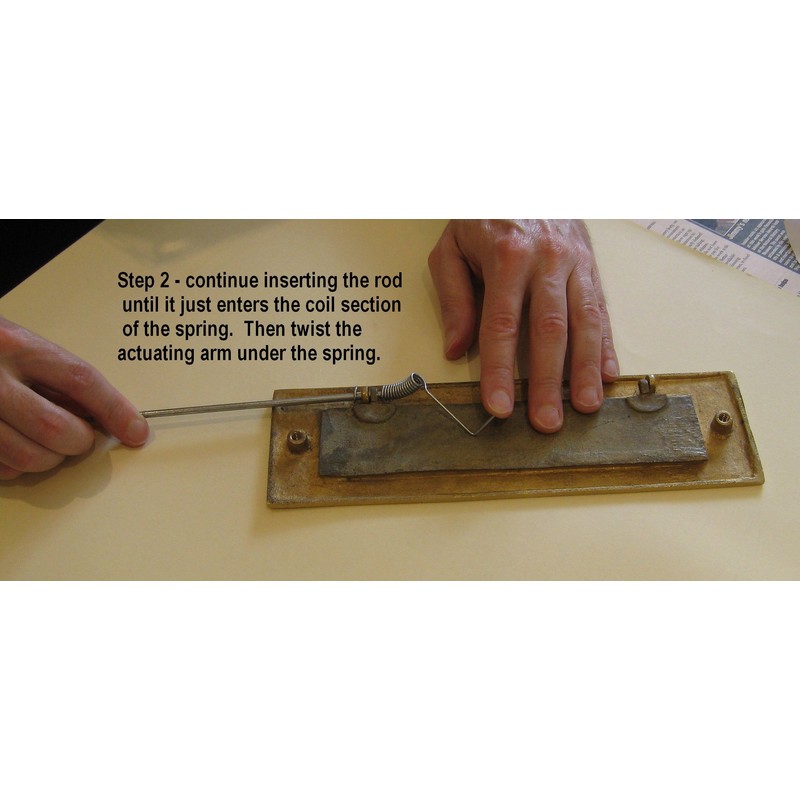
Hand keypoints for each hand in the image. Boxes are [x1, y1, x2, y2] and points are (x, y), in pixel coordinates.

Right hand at [0, 316, 148, 478]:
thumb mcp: (24, 347)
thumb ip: (60, 377)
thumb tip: (110, 417)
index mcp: (16, 347)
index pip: (80, 380)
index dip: (114, 410)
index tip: (137, 431)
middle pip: (56, 428)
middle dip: (78, 442)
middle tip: (78, 437)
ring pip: (29, 457)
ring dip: (49, 459)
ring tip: (46, 443)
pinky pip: (1, 469)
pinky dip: (16, 467)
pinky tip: (13, 446)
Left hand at [428, 220, 617, 432]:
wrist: (524, 174)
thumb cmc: (483, 215)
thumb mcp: (451, 247)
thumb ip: (454, 297)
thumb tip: (456, 349)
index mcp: (506, 256)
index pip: (501, 325)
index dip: (500, 370)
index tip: (498, 406)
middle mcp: (546, 260)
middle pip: (548, 330)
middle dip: (547, 381)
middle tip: (547, 422)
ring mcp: (573, 263)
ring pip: (583, 322)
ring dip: (584, 369)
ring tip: (585, 406)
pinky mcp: (590, 266)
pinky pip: (600, 309)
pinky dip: (604, 344)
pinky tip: (606, 373)